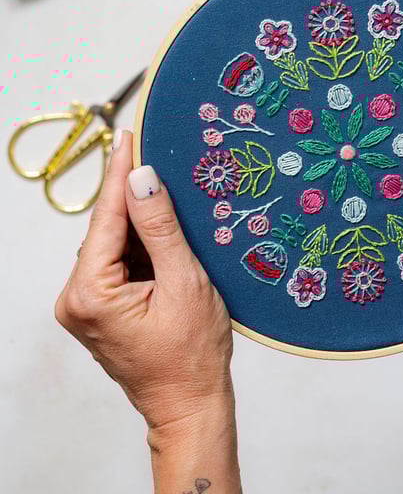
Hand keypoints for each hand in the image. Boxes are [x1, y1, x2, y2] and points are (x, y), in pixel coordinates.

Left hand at [55, 130, 233, 433]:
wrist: (190, 402)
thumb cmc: (192, 354)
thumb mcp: (184, 282)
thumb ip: (161, 228)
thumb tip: (142, 178)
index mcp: (90, 293)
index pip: (107, 217)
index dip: (120, 172)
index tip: (129, 134)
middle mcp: (76, 298)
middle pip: (107, 228)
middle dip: (134, 195)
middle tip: (159, 154)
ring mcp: (85, 304)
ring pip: (114, 243)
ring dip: (142, 221)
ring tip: (172, 193)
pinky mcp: (99, 307)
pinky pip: (119, 261)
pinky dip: (142, 244)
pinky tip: (166, 230)